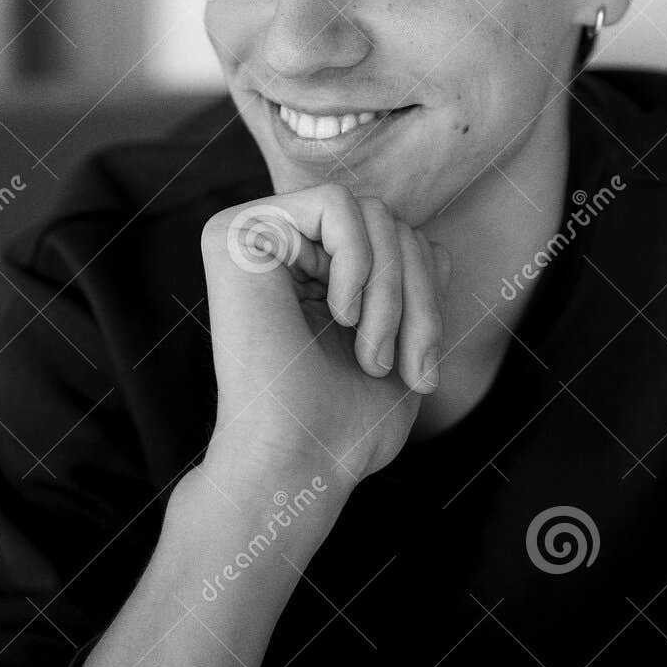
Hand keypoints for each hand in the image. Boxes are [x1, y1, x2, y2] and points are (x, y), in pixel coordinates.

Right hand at [200, 184, 450, 483]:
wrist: (300, 462)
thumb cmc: (346, 424)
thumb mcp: (404, 342)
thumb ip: (413, 286)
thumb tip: (430, 241)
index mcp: (315, 274)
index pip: (403, 239)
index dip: (429, 295)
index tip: (420, 372)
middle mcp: (283, 249)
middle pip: (390, 221)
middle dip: (416, 295)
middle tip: (400, 365)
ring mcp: (256, 236)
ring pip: (370, 210)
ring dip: (390, 289)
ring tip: (371, 352)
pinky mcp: (236, 233)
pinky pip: (336, 204)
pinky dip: (358, 261)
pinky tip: (337, 314)